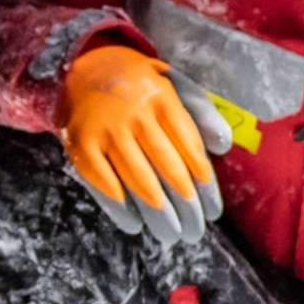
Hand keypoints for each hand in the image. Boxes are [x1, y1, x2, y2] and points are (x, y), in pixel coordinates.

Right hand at [59, 46, 231, 245]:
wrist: (83, 67)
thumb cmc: (138, 84)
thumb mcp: (173, 83)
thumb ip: (200, 111)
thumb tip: (222, 146)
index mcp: (163, 98)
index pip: (191, 149)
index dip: (204, 185)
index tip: (213, 212)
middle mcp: (134, 114)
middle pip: (167, 169)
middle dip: (185, 207)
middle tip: (194, 232)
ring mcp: (105, 131)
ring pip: (139, 182)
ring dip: (158, 215)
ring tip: (171, 235)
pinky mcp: (80, 146)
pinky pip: (105, 184)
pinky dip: (120, 209)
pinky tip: (135, 224)